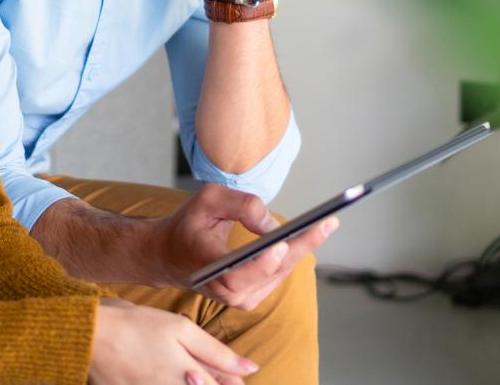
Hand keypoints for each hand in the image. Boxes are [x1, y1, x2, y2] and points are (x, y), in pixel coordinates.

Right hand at [89, 297, 255, 384]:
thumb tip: (252, 368)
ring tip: (181, 370)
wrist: (89, 336)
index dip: (231, 381)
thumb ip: (217, 352)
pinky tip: (164, 374)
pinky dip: (167, 382)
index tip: (228, 373)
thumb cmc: (136, 326)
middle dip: (210, 381)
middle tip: (192, 366)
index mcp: (191, 379)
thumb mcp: (181, 330)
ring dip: (188, 380)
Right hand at [158, 184, 336, 310]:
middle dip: (301, 245)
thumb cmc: (189, 224)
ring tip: (325, 224)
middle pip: (271, 271)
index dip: (263, 263)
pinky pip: (278, 274)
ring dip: (302, 247)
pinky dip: (292, 254)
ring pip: (280, 272)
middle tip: (327, 222)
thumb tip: (273, 224)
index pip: (238, 274)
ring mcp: (240, 299)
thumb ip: (240, 205)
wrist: (171, 255)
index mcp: (208, 267)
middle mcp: (226, 291)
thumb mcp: (207, 201)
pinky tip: (308, 235)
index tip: (282, 243)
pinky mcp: (251, 298)